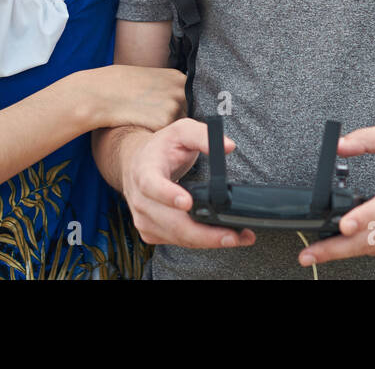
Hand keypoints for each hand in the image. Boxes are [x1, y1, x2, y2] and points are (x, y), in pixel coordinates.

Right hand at [86, 65, 185, 131]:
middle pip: (188, 114)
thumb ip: (170, 89)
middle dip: (174, 118)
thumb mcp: (152, 79)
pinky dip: (156, 136)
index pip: (191, 99)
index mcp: (179, 78)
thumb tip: (184, 104)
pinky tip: (141, 124)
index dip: (177, 106)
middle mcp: (181, 91)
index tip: (161, 106)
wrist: (102, 94)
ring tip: (144, 116)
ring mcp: (174, 107)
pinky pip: (165, 136)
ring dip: (166, 128)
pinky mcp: (164, 124)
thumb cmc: (122, 86)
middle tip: (150, 112)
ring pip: (177, 126)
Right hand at [120, 118, 256, 249]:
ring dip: (208, 241)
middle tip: (232, 235)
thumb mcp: (181, 131)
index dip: (168, 195)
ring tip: (237, 237)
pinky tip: (219, 238)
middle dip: (204, 233)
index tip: (188, 202)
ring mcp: (143, 219)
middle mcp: (140, 199)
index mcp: (144, 171)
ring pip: (177, 237)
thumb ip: (203, 136)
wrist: (138, 163)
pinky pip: (178, 242)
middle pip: (171, 222)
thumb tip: (228, 146)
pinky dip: (200, 242)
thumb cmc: (162, 148)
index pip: (151, 185)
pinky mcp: (151, 232)